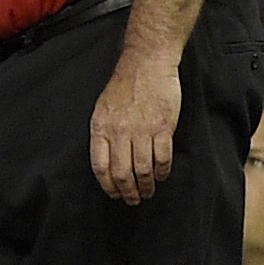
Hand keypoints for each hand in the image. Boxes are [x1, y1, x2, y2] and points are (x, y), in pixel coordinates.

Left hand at [90, 52, 179, 203]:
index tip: (114, 194)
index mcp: (101, 127)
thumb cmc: (124, 87)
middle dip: (128, 192)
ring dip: (147, 186)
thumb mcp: (102, 109)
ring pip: (143, 170)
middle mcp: (119, 131)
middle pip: (122, 173)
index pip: (100, 166)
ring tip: (148, 192)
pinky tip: (162, 175)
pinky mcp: (163, 127)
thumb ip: (104, 134)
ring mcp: (142, 130)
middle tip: (134, 199)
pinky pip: (162, 158)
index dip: (107, 185)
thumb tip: (107, 162)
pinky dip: (162, 172)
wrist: (146, 64)